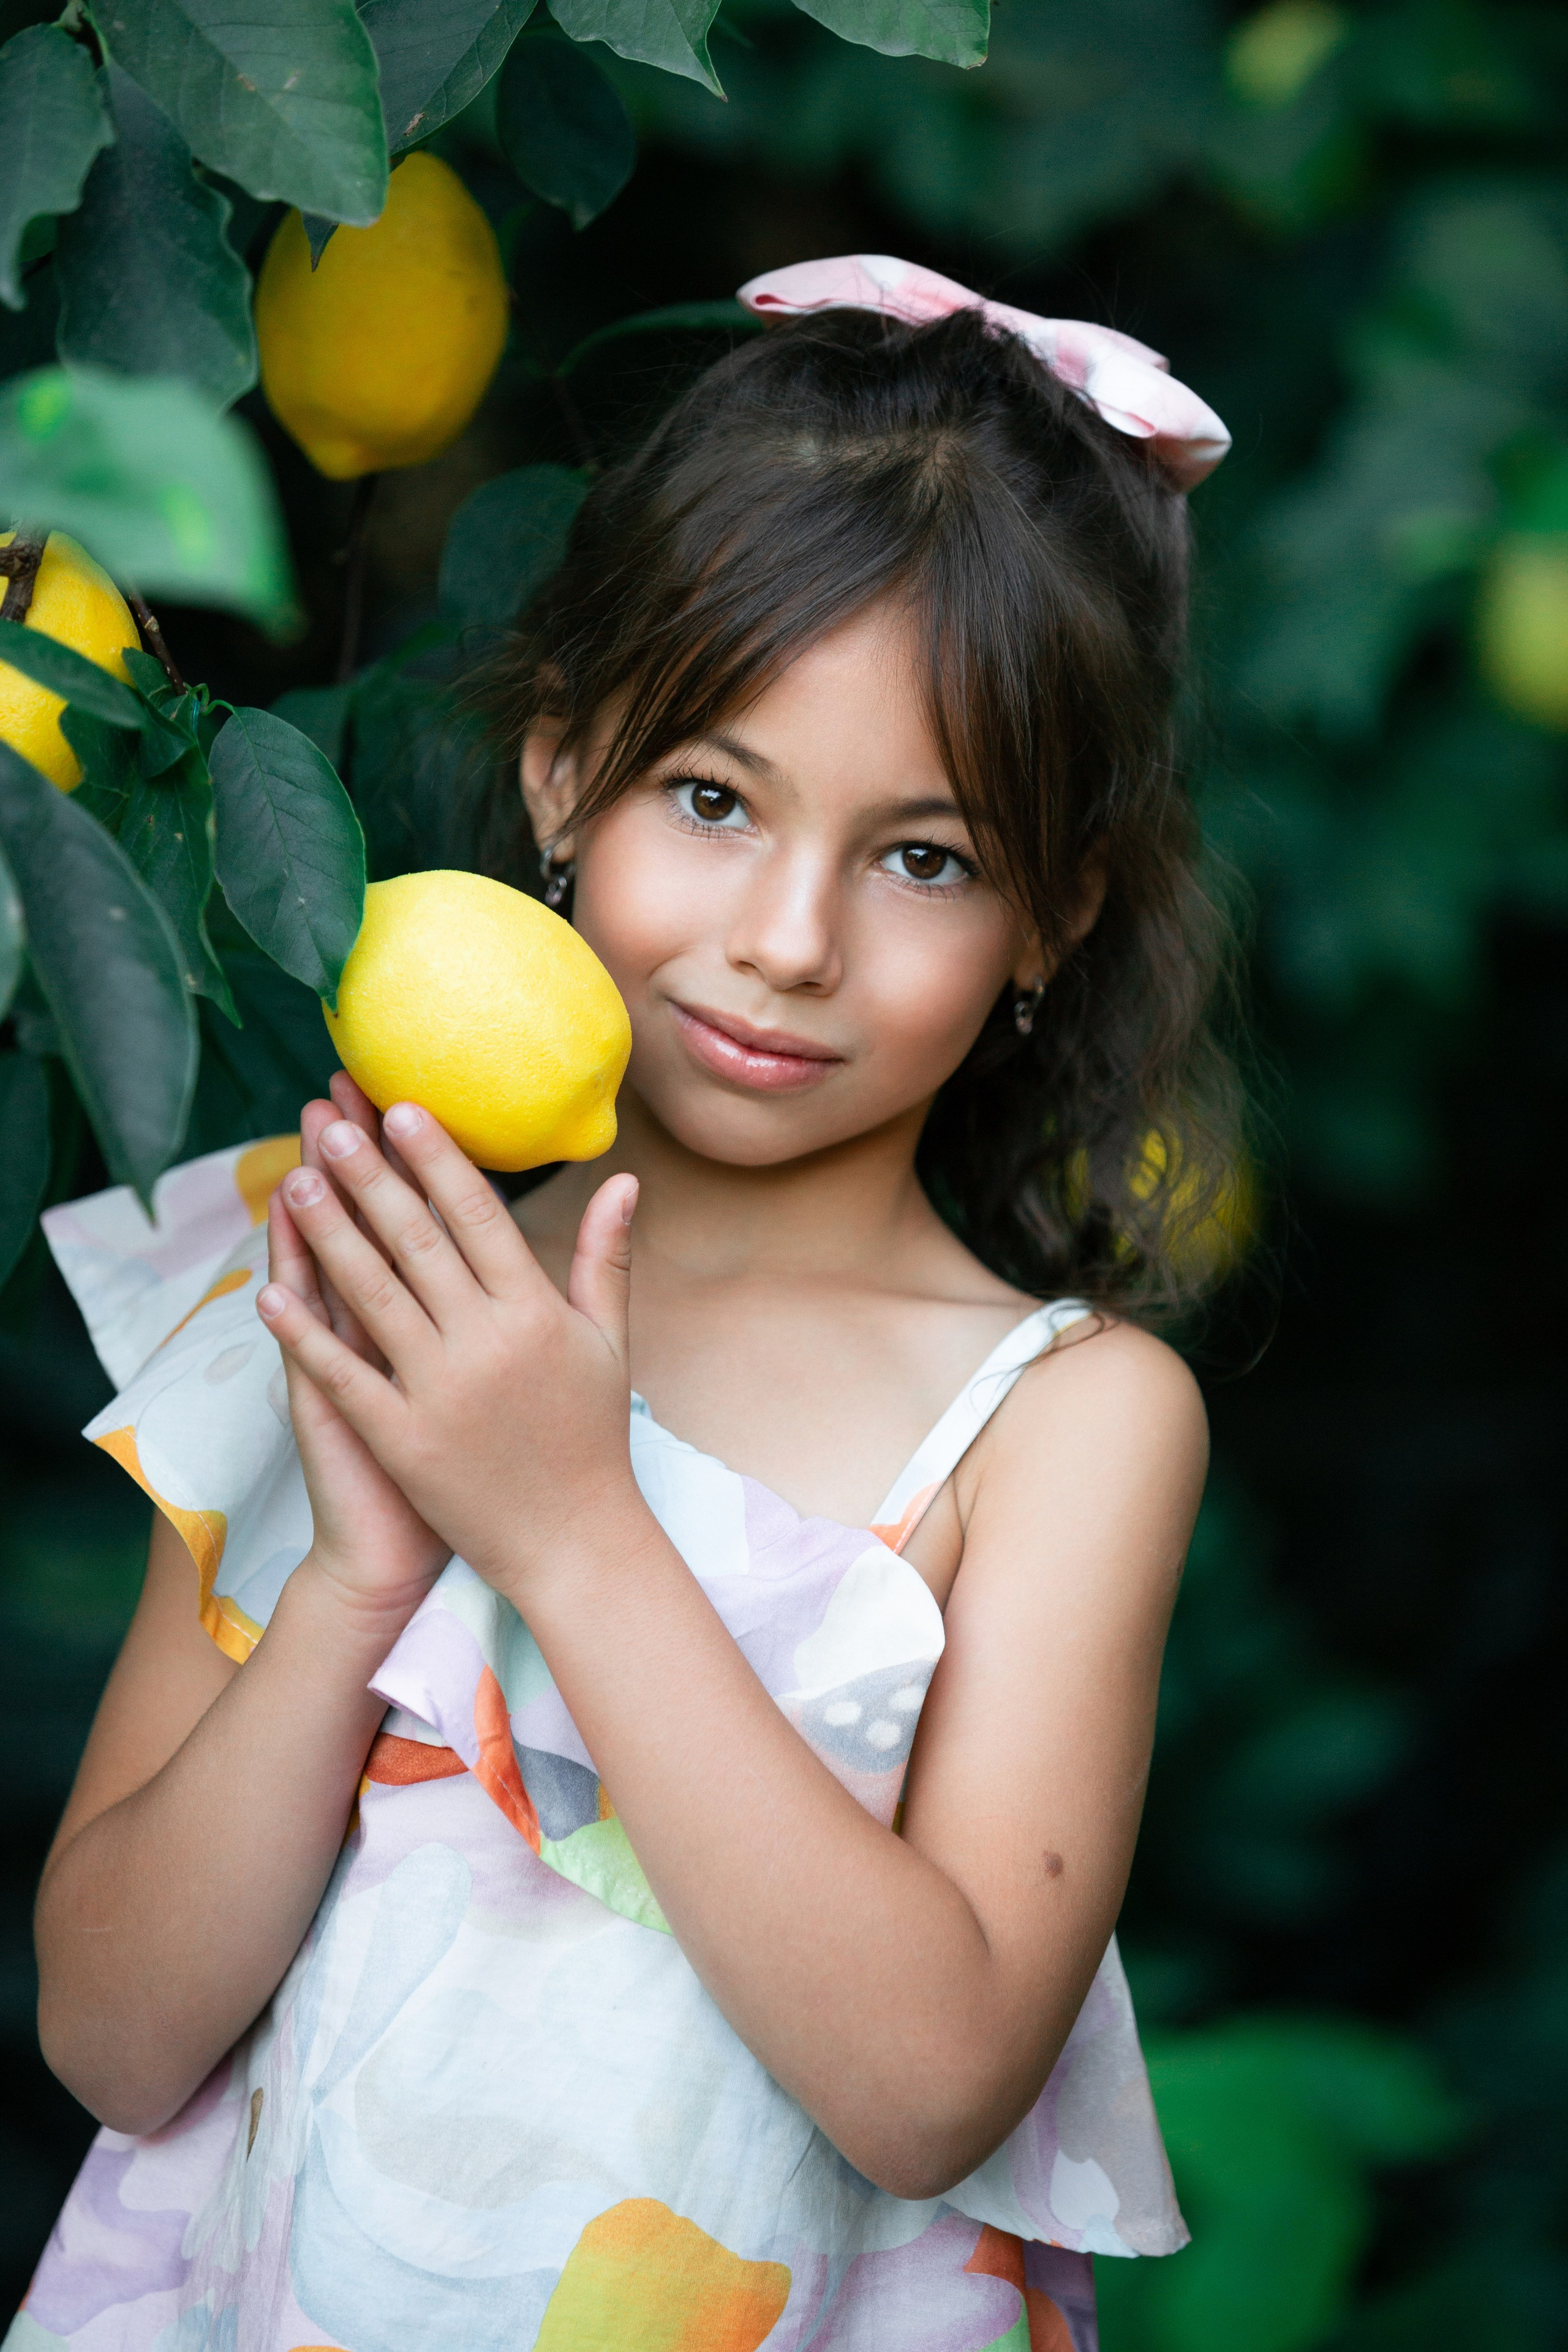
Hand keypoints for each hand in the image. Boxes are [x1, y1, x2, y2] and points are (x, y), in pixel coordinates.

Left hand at [255, 1103, 643, 1595]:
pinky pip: (344, 1373)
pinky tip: (268, 1290)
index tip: (402, 1109)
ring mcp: (440, 1391)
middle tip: (330, 1124)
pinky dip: (304, 1332)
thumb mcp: (610, 1342)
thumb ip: (606, 1256)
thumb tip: (623, 1177)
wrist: (574, 1544)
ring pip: (372, 1294)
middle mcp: (487, 1343)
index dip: (435, 1159)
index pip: (478, 1215)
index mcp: (536, 1312)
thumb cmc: (591, 1438)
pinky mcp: (403, 1439)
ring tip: (294, 1179)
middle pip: (417, 1241)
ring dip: (328, 1234)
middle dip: (368, 1177)